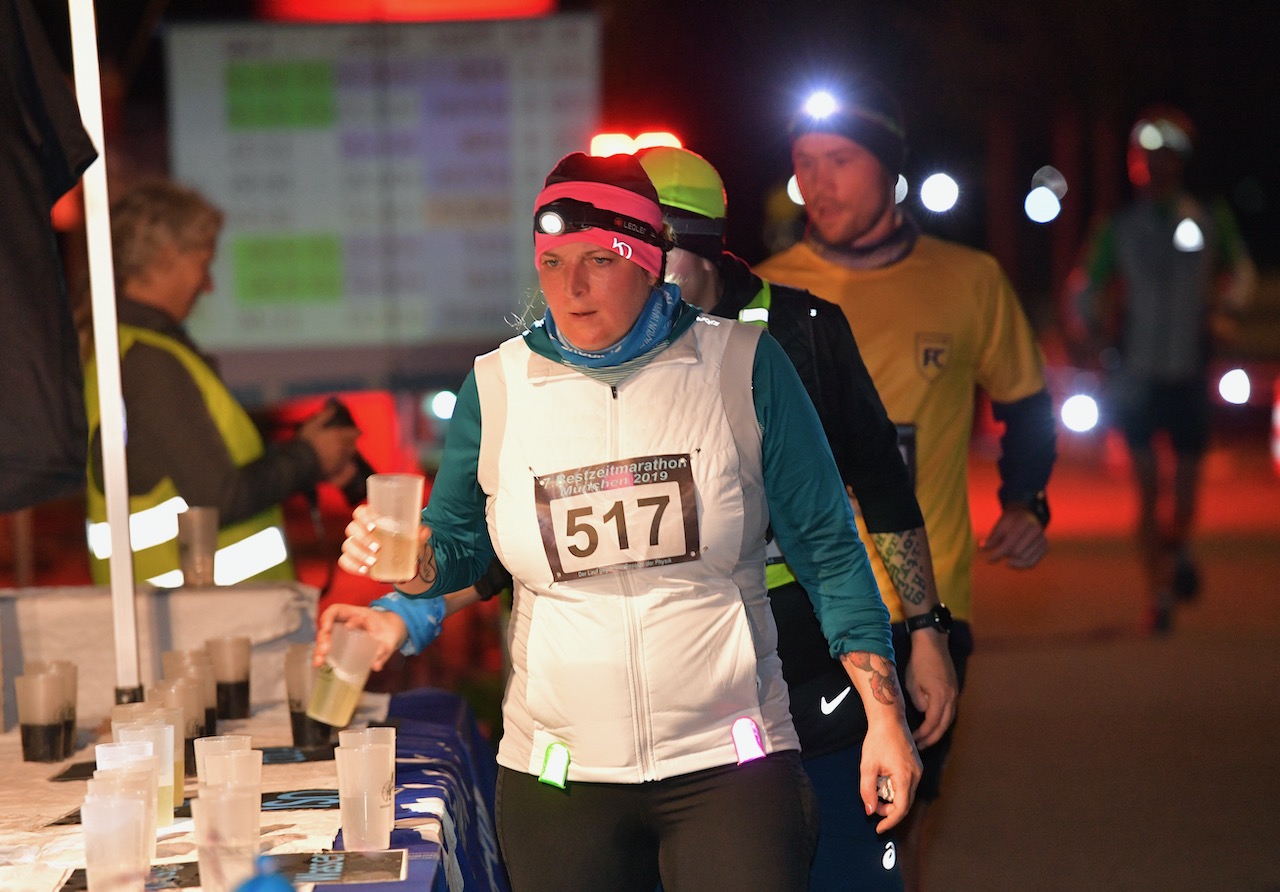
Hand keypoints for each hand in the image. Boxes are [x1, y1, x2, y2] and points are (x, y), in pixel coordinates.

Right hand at [297, 404, 360, 478]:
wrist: (299, 462)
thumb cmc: (306, 442)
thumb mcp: (313, 425)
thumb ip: (325, 416)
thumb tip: (333, 408)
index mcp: (339, 436)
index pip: (355, 433)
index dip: (356, 432)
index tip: (357, 431)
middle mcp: (343, 448)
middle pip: (353, 446)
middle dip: (352, 443)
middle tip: (349, 441)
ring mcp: (340, 461)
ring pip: (350, 456)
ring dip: (348, 453)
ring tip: (343, 452)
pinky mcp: (336, 472)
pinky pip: (346, 468)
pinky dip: (347, 465)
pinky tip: (344, 465)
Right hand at [314, 602, 407, 670]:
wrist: (393, 631)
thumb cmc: (390, 630)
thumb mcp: (390, 638)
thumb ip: (384, 650)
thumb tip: (375, 666)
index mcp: (356, 613)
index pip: (336, 610)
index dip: (328, 618)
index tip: (326, 629)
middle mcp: (345, 621)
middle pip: (327, 626)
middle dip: (322, 638)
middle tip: (323, 652)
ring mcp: (342, 632)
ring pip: (325, 638)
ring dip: (319, 649)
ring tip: (318, 663)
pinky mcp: (342, 643)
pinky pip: (329, 647)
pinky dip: (323, 655)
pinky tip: (320, 665)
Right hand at [338, 505, 433, 587]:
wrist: (398, 560)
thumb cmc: (402, 540)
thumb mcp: (411, 536)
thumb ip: (418, 533)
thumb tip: (423, 531)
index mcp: (371, 517)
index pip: (360, 512)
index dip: (364, 517)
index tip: (374, 525)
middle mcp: (359, 529)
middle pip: (352, 528)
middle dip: (363, 538)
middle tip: (377, 548)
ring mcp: (354, 544)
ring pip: (348, 545)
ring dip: (359, 553)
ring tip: (373, 561)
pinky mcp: (351, 559)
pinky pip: (345, 561)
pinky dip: (353, 565)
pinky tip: (364, 570)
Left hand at [860, 713, 921, 832]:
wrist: (889, 719)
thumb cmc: (877, 740)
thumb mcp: (867, 766)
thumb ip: (867, 790)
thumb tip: (870, 810)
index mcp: (905, 777)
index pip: (901, 809)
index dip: (890, 821)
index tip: (879, 828)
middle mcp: (916, 775)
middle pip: (905, 804)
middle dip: (889, 810)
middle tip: (872, 807)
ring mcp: (918, 770)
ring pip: (907, 795)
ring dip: (892, 800)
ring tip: (876, 791)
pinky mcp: (916, 766)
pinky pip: (908, 785)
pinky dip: (896, 790)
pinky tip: (884, 783)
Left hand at [904, 630, 957, 747]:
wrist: (932, 642)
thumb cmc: (919, 661)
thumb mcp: (912, 683)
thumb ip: (918, 701)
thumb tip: (923, 713)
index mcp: (940, 697)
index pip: (932, 723)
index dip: (923, 735)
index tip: (913, 741)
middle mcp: (951, 698)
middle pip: (944, 725)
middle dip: (932, 738)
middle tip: (920, 747)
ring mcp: (954, 693)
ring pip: (949, 719)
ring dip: (938, 731)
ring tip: (926, 739)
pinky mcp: (954, 689)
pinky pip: (950, 711)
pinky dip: (942, 720)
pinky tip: (933, 724)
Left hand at [980, 504, 1046, 568]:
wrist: (1026, 515)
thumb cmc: (1010, 522)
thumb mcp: (999, 526)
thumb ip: (992, 537)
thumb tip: (982, 547)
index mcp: (1023, 522)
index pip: (1010, 542)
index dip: (998, 553)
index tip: (989, 560)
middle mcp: (1036, 530)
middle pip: (1017, 552)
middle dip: (1006, 555)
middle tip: (999, 553)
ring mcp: (1042, 538)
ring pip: (1025, 558)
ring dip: (1013, 561)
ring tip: (1007, 557)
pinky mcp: (1045, 547)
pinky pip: (1033, 562)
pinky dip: (1021, 565)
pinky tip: (1013, 563)